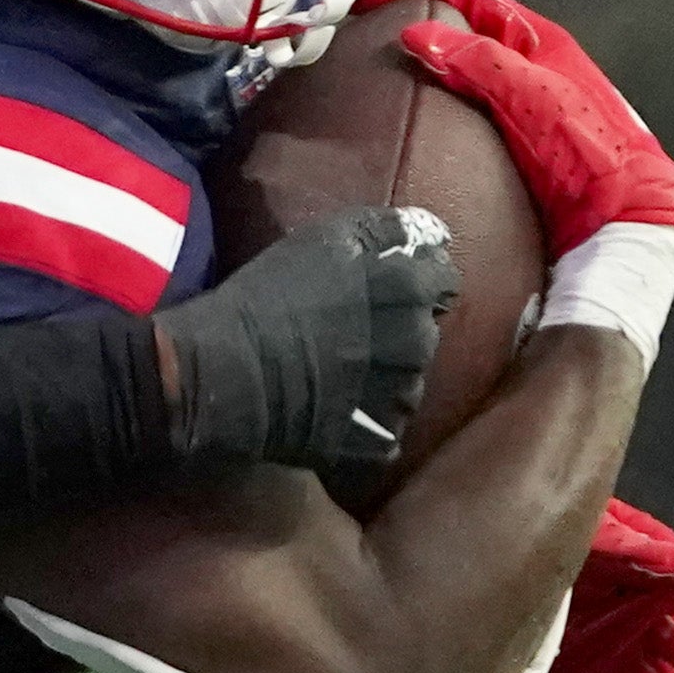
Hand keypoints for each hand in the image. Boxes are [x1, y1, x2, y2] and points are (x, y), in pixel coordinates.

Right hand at [159, 205, 458, 486]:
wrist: (230, 372)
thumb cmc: (271, 295)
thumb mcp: (326, 238)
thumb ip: (386, 230)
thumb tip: (434, 234)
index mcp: (409, 291)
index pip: (444, 281)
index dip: (418, 281)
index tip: (386, 288)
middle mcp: (418, 344)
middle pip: (425, 333)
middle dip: (399, 331)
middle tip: (352, 333)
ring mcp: (400, 398)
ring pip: (409, 384)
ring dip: (386, 379)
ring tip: (339, 375)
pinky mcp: (378, 442)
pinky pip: (386, 430)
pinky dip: (367, 423)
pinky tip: (334, 411)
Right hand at [363, 0, 673, 257]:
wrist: (622, 216)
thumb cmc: (595, 151)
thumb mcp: (534, 94)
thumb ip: (479, 61)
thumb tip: (419, 36)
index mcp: (539, 40)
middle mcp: (528, 66)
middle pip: (461, 29)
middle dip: (415, 22)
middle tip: (369, 29)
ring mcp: (518, 103)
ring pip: (460, 69)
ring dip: (422, 64)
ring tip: (380, 71)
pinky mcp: (511, 141)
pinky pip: (463, 109)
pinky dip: (434, 104)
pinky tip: (415, 117)